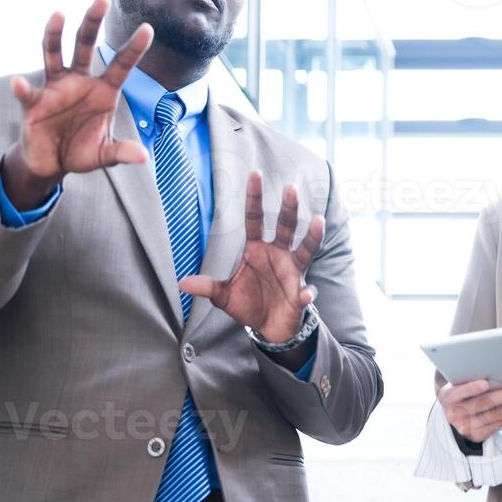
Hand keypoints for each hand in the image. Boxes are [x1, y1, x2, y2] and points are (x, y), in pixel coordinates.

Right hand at [3, 0, 150, 207]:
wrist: (53, 163)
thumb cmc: (82, 151)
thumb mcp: (105, 154)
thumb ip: (121, 152)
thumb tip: (143, 157)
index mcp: (104, 91)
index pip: (121, 65)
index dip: (134, 48)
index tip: (149, 28)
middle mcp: (80, 81)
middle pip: (86, 46)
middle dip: (92, 23)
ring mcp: (55, 87)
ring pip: (55, 54)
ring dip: (55, 35)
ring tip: (58, 15)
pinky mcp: (34, 102)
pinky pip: (27, 92)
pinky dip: (21, 88)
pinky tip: (17, 82)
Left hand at [179, 171, 323, 342]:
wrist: (268, 327)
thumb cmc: (248, 305)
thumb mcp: (223, 296)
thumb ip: (207, 287)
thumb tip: (183, 283)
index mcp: (256, 249)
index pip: (254, 219)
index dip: (254, 198)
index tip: (255, 174)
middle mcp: (278, 254)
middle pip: (286, 226)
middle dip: (289, 207)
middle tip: (290, 188)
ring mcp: (292, 270)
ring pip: (305, 248)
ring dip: (312, 235)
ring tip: (318, 220)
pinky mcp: (301, 291)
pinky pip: (305, 291)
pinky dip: (306, 293)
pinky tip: (304, 295)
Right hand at [439, 379, 501, 442]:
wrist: (452, 418)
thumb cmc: (460, 394)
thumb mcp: (457, 386)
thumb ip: (470, 379)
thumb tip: (501, 368)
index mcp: (447, 397)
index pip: (458, 392)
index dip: (471, 388)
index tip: (485, 384)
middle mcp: (455, 413)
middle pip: (483, 404)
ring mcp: (466, 426)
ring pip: (495, 416)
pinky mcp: (478, 435)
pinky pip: (501, 423)